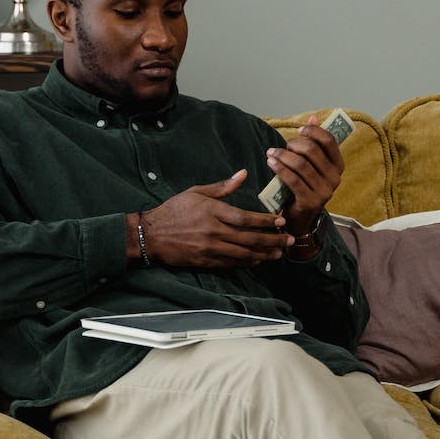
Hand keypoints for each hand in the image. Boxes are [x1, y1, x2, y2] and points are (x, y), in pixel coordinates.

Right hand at [138, 169, 287, 267]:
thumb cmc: (174, 210)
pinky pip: (231, 264)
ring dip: (264, 254)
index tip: (281, 221)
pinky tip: (258, 260)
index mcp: (212, 212)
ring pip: (243, 253)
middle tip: (289, 240)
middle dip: (272, 240)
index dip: (265, 221)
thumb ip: (222, 187)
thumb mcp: (196, 192)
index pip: (245, 218)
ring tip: (279, 253)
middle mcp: (213, 231)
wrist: (150, 234)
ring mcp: (209, 249)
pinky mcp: (205, 261)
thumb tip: (244, 174)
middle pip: (249, 238)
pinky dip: (247, 262)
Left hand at [268, 122, 344, 236]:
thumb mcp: (312, 165)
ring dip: (282, 155)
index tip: (299, 130)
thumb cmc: (305, 186)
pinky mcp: (310, 201)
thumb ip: (314, 142)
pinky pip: (292, 179)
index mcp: (338, 166)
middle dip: (293, 144)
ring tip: (270, 153)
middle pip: (312, 151)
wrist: (300, 218)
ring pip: (300, 164)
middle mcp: (335, 178)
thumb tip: (313, 117)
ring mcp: (324, 191)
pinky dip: (279, 168)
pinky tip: (271, 162)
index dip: (313, 131)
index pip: (329, 141)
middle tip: (282, 147)